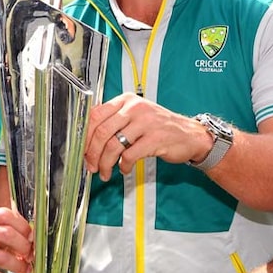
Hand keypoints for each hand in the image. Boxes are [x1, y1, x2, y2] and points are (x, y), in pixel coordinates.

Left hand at [85, 93, 213, 180]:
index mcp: (125, 100)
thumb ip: (114, 121)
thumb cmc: (158, 127)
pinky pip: (130, 156)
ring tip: (105, 173)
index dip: (85, 136)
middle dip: (92, 153)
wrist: (190, 135)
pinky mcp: (155, 139)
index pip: (95, 115)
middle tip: (91, 166)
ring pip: (113, 145)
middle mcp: (134, 108)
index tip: (82, 151)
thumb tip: (88, 139)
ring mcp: (146, 123)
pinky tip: (125, 169)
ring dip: (105, 163)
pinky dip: (124, 166)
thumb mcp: (135, 115)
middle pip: (102, 131)